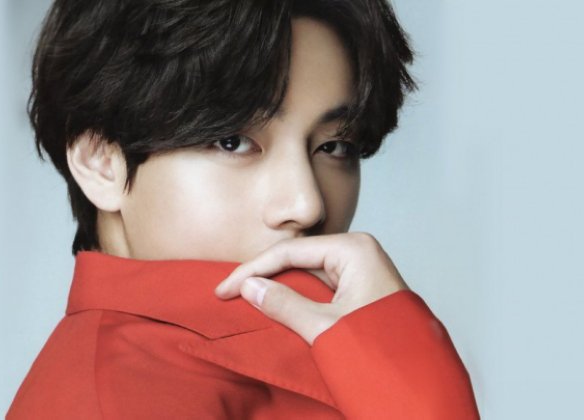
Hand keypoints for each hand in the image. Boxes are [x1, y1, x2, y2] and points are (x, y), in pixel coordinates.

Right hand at [214, 232, 409, 344]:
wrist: (424, 388)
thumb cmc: (384, 353)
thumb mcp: (325, 328)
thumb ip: (284, 304)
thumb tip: (249, 288)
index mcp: (354, 249)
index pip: (290, 252)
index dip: (252, 270)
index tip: (224, 290)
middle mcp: (360, 253)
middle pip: (298, 258)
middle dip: (264, 275)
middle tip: (230, 292)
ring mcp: (363, 271)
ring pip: (309, 272)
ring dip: (279, 285)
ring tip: (246, 297)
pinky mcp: (362, 290)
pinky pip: (322, 286)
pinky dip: (298, 296)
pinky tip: (276, 303)